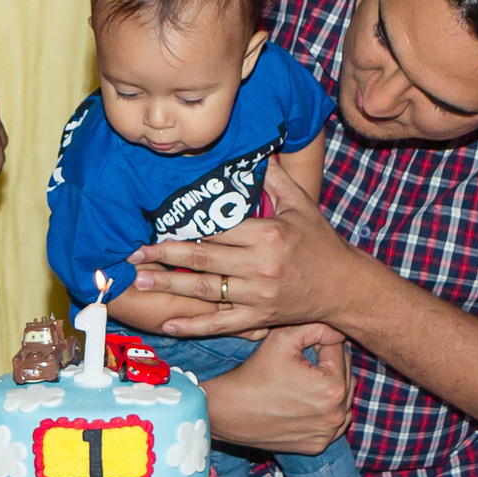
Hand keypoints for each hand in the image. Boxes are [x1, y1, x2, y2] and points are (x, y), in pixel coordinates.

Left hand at [130, 160, 352, 334]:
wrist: (345, 287)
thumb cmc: (321, 243)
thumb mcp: (301, 205)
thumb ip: (276, 179)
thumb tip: (258, 151)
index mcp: (267, 234)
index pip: (217, 229)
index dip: (185, 228)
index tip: (156, 225)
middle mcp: (260, 265)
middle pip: (202, 259)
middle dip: (163, 256)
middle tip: (133, 254)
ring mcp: (258, 294)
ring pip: (206, 290)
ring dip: (169, 287)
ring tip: (139, 281)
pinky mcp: (259, 317)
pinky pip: (221, 322)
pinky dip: (194, 325)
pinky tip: (169, 323)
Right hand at [204, 323, 353, 453]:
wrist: (228, 411)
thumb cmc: (254, 373)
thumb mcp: (282, 338)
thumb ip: (315, 327)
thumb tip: (337, 329)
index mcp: (333, 387)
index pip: (339, 350)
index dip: (317, 342)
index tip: (298, 347)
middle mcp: (337, 414)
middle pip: (344, 374)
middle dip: (326, 363)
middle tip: (298, 362)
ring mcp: (328, 433)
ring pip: (341, 398)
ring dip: (328, 385)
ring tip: (300, 381)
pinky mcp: (317, 445)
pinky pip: (331, 420)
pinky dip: (323, 410)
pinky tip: (303, 402)